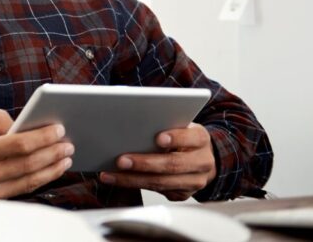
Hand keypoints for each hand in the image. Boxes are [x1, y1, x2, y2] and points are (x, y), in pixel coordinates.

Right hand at [0, 102, 73, 201]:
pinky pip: (20, 190)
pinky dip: (39, 180)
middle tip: (68, 143)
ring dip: (51, 169)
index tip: (58, 129)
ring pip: (28, 181)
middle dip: (52, 153)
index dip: (42, 137)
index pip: (17, 145)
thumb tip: (21, 125)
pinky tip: (50, 170)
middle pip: (27, 164)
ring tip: (66, 157)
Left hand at [98, 123, 215, 200]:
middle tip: (121, 160)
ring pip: (162, 183)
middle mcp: (202, 162)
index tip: (158, 138)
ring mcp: (194, 181)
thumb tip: (132, 118)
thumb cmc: (183, 136)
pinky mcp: (183, 194)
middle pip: (172, 165)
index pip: (192, 137)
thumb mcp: (180, 124)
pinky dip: (133, 185)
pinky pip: (156, 191)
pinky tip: (116, 179)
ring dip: (132, 179)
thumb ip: (164, 122)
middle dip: (144, 163)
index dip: (176, 138)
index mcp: (201, 138)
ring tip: (110, 174)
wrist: (201, 157)